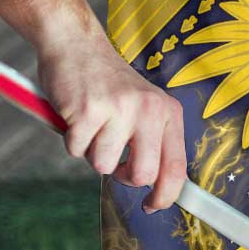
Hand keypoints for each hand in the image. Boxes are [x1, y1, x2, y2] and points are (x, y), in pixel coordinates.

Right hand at [37, 32, 186, 213]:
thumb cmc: (107, 82)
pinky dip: (71, 140)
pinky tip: (76, 115)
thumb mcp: (143, 106)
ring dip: (92, 152)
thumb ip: (152, 140)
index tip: (153, 205)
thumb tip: (156, 187)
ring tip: (92, 124)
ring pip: (103, 165)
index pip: (176, 166)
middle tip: (113, 158)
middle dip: (123, 176)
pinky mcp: (88, 111)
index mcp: (168, 111)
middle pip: (143, 174)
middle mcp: (149, 110)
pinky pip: (76, 150)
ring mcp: (119, 109)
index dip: (166, 195)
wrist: (75, 44)